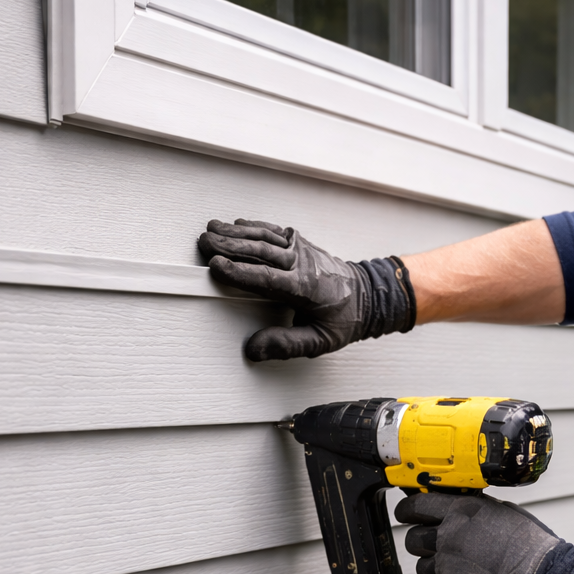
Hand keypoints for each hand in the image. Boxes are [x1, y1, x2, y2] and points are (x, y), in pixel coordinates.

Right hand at [198, 218, 412, 359]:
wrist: (369, 295)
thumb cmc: (343, 319)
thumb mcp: (319, 341)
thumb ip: (286, 345)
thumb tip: (254, 349)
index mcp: (305, 288)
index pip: (266, 278)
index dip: (239, 272)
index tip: (216, 267)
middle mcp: (302, 263)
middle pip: (260, 251)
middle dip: (229, 245)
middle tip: (204, 242)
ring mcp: (301, 249)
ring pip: (264, 237)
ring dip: (236, 232)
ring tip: (211, 229)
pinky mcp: (300, 243)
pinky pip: (273, 231)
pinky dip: (253, 226)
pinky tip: (236, 225)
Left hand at [395, 491, 560, 573]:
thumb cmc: (532, 547)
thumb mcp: (503, 513)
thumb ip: (475, 511)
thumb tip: (462, 510)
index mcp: (462, 512)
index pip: (416, 506)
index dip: (406, 511)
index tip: (405, 514)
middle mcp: (450, 536)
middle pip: (413, 540)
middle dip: (421, 544)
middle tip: (435, 548)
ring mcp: (447, 565)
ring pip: (422, 568)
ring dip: (436, 570)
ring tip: (460, 571)